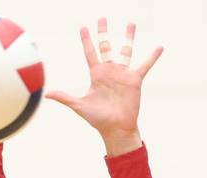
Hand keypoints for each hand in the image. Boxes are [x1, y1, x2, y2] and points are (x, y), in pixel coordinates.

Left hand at [45, 18, 162, 155]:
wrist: (116, 129)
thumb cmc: (98, 119)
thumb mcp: (80, 106)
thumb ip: (65, 97)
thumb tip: (47, 94)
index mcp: (96, 74)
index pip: (90, 52)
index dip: (86, 40)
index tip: (83, 27)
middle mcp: (109, 71)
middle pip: (106, 46)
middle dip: (104, 32)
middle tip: (102, 18)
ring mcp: (123, 74)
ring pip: (125, 51)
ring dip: (128, 37)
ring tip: (131, 23)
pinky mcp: (135, 80)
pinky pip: (145, 65)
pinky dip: (152, 57)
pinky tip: (159, 47)